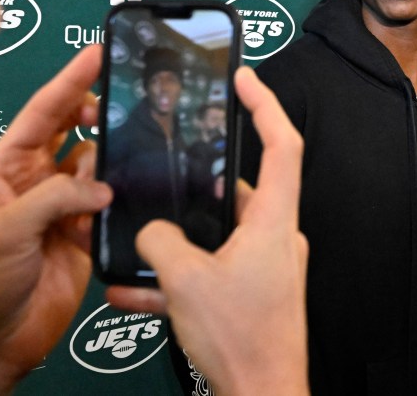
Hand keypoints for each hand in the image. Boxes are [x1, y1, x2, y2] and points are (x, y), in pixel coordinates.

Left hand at [0, 46, 112, 394]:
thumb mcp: (7, 227)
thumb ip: (56, 196)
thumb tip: (102, 187)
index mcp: (6, 168)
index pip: (43, 113)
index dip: (69, 81)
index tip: (95, 54)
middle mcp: (37, 180)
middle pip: (74, 130)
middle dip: (96, 113)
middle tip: (119, 104)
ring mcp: (64, 206)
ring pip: (99, 166)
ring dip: (109, 166)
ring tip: (109, 180)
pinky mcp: (87, 233)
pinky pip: (111, 205)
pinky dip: (117, 205)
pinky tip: (110, 215)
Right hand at [107, 66, 309, 395]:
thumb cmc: (240, 338)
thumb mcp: (186, 280)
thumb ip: (161, 240)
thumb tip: (151, 229)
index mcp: (273, 220)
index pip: (283, 145)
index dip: (265, 105)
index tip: (244, 78)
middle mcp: (275, 237)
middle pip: (238, 188)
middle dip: (197, 181)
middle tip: (167, 165)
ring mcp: (266, 267)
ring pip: (217, 233)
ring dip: (177, 237)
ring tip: (135, 237)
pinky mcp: (252, 295)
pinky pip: (211, 270)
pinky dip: (178, 275)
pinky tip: (133, 290)